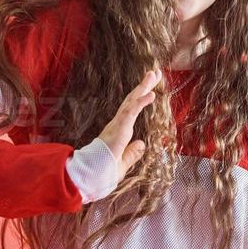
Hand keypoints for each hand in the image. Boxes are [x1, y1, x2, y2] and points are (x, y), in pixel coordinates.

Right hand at [95, 67, 161, 184]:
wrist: (93, 175)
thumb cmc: (103, 171)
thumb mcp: (123, 163)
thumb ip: (132, 153)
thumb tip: (142, 144)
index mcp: (119, 131)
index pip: (131, 110)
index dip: (140, 98)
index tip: (151, 90)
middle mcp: (118, 124)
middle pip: (132, 100)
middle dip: (144, 86)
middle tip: (154, 73)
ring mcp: (118, 125)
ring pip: (132, 101)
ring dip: (143, 87)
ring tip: (154, 74)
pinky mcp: (119, 128)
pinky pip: (131, 112)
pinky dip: (141, 102)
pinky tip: (151, 94)